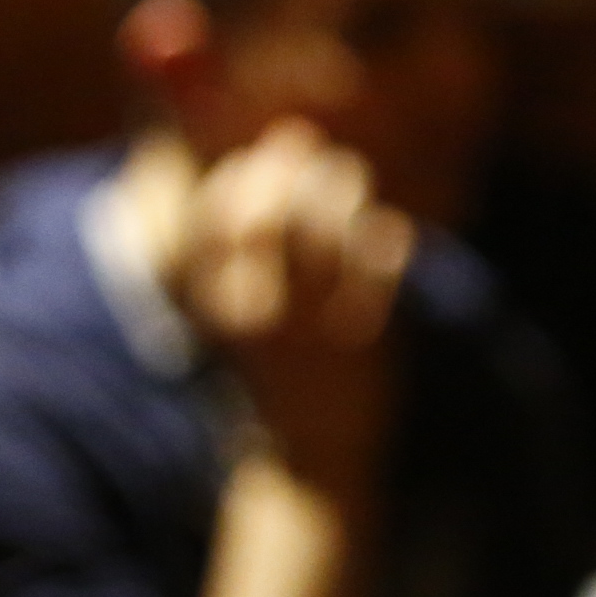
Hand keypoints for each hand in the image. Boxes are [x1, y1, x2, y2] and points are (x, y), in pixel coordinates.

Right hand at [170, 120, 411, 480]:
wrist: (309, 451)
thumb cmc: (269, 360)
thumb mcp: (235, 305)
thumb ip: (240, 236)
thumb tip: (263, 147)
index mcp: (208, 310)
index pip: (212, 223)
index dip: (241, 174)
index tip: (265, 150)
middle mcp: (250, 320)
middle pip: (268, 219)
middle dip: (291, 170)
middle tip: (308, 145)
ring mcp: (307, 333)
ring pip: (326, 234)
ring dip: (341, 190)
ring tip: (347, 176)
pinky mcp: (360, 344)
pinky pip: (380, 262)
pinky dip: (386, 236)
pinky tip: (388, 232)